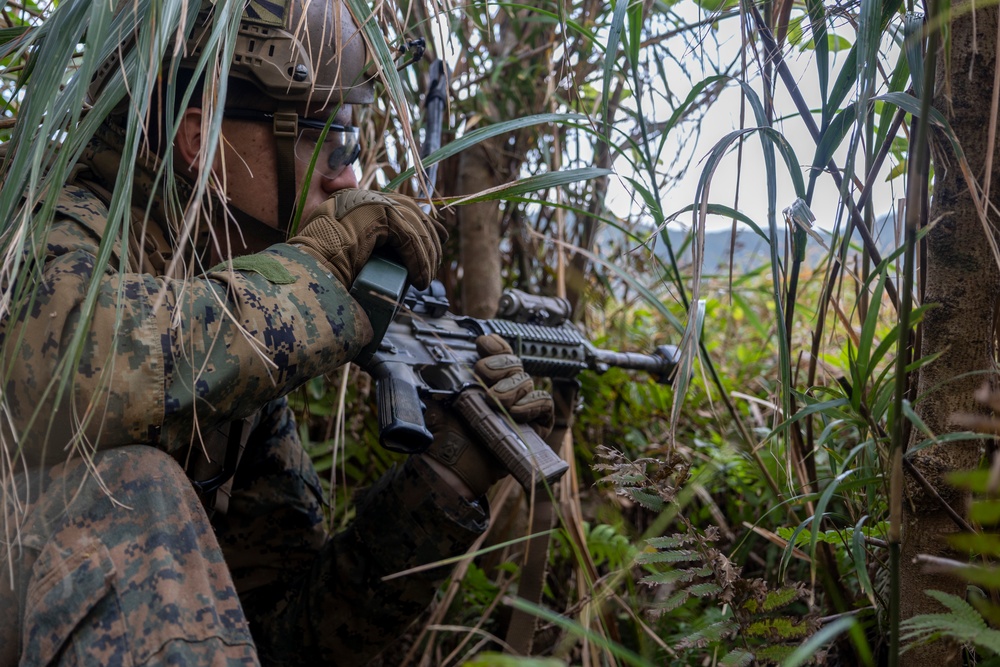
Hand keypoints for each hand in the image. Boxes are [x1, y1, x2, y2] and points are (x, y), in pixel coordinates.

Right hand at [287, 189, 445, 288]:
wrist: (304, 271)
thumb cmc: (319, 271)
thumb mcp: (348, 254)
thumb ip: (367, 247)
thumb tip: (396, 262)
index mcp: (354, 201)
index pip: (400, 206)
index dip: (423, 225)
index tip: (436, 245)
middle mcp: (361, 195)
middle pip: (411, 212)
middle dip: (430, 239)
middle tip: (433, 267)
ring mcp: (367, 200)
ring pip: (413, 225)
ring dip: (425, 255)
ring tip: (424, 280)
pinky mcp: (375, 211)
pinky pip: (408, 235)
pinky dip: (418, 259)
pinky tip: (419, 278)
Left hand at [422, 334, 554, 498]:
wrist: (455, 466)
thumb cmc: (445, 436)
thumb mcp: (437, 399)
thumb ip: (441, 377)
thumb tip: (437, 356)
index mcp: (482, 380)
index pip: (497, 351)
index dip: (494, 345)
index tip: (481, 344)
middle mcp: (504, 390)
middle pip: (514, 362)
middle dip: (499, 365)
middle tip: (483, 377)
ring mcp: (522, 406)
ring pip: (528, 380)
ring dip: (511, 387)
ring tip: (495, 402)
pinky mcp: (538, 424)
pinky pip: (544, 401)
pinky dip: (531, 402)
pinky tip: (515, 411)